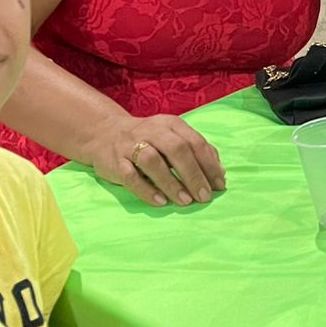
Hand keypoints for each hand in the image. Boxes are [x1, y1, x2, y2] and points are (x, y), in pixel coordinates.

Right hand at [91, 114, 224, 207]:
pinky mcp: (115, 161)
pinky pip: (130, 176)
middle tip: (204, 196)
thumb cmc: (148, 140)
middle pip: (176, 149)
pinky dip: (146, 190)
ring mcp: (131, 145)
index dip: (209, 164)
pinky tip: (161, 202)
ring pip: (152, 161)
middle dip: (193, 174)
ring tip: (185, 201)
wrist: (105, 134)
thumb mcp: (173, 137)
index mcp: (170, 124)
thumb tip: (220, 172)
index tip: (219, 185)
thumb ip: (196, 151)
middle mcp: (152, 131)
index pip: (194, 142)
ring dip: (171, 182)